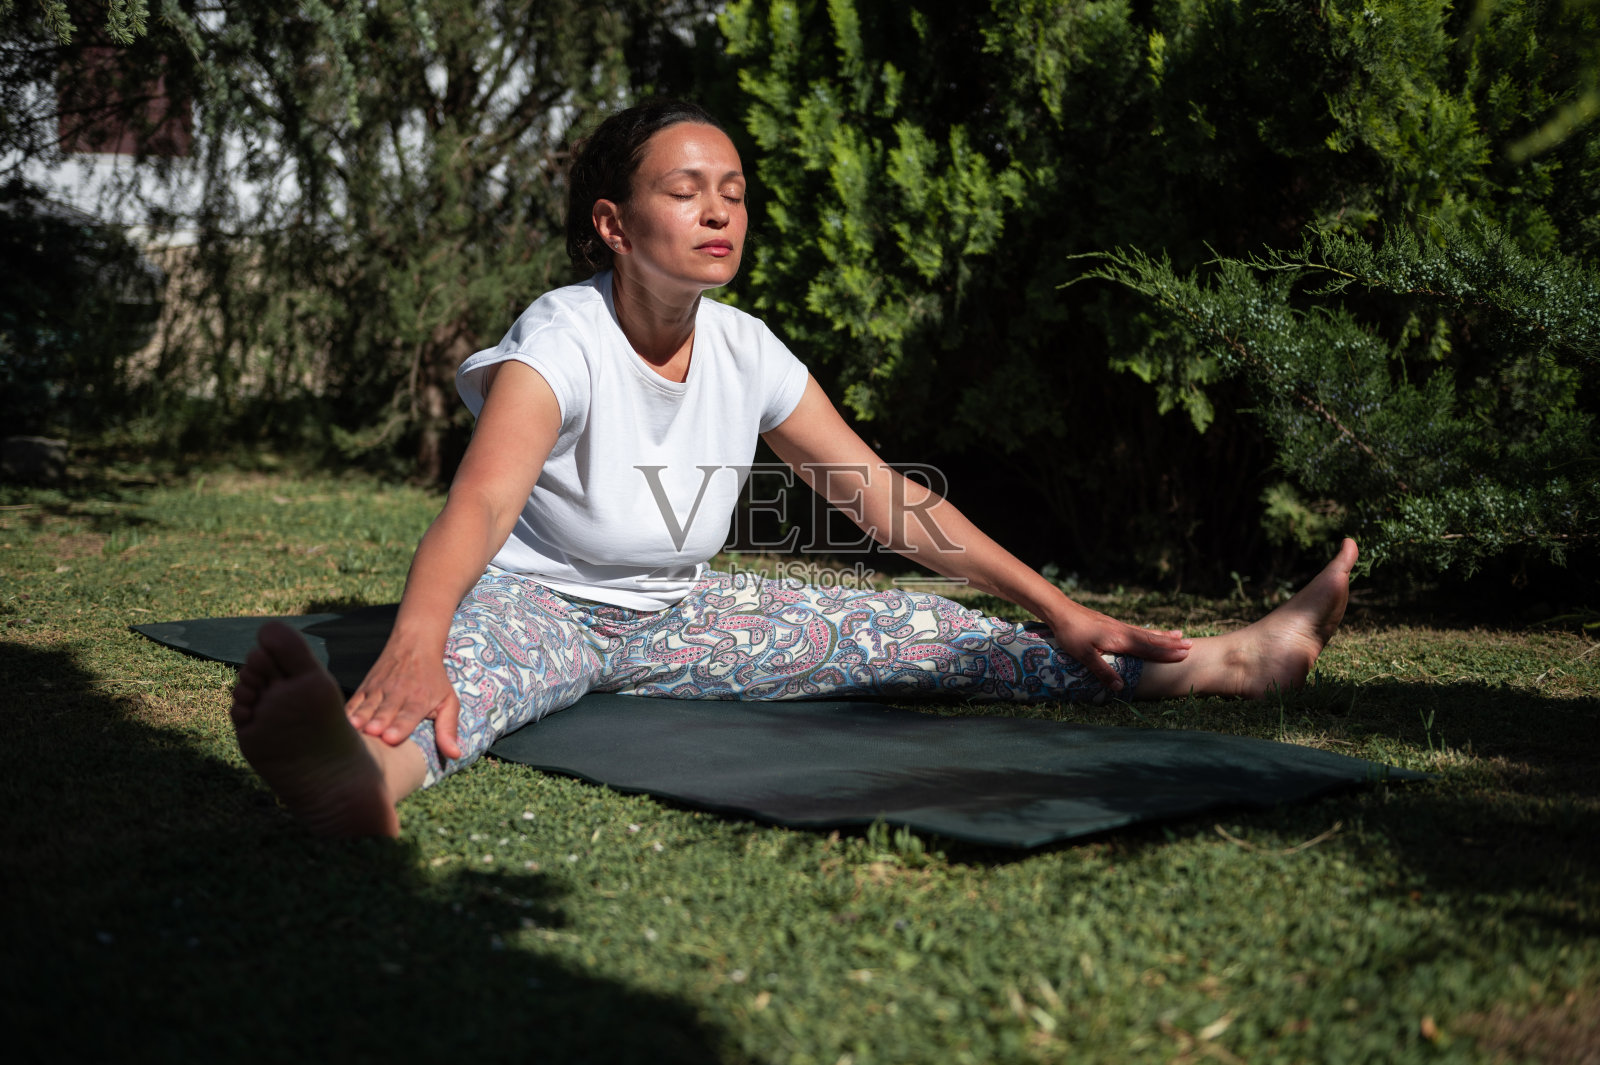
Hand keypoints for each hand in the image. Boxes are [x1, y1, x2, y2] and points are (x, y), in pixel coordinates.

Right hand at [345, 639, 463, 759]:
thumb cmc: (434, 679)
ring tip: (355, 726)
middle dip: (379, 722)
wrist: (415, 645)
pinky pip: (354, 701)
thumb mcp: (449, 701)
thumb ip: (448, 728)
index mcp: (419, 699)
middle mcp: (398, 693)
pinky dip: (348, 711)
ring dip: (361, 716)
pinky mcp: (365, 687)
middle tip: (372, 732)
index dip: (400, 726)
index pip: (409, 714)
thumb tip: (455, 754)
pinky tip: (343, 722)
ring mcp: (379, 690)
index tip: (391, 738)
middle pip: (386, 711)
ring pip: (367, 705)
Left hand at [1041, 595, 1190, 692]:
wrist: (1061, 611)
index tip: (1183, 655)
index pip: (1147, 649)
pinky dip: (1150, 632)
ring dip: (1164, 636)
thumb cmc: (1071, 634)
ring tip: (1180, 635)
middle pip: (1152, 640)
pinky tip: (1152, 633)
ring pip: (1146, 633)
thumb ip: (1103, 671)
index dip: (1166, 653)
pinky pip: (1137, 630)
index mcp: (1119, 640)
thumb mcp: (1084, 656)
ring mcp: (1119, 626)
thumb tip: (1121, 687)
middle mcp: (1123, 632)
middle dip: (1171, 644)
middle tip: (1191, 646)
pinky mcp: (1113, 624)